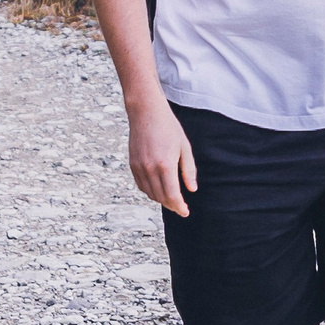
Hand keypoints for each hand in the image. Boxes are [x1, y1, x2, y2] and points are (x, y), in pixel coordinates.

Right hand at [126, 95, 197, 216]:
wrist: (146, 113)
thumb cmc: (168, 128)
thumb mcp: (184, 148)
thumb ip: (188, 170)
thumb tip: (191, 189)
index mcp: (165, 165)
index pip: (172, 195)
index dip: (179, 207)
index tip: (185, 212)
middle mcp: (150, 169)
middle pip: (161, 197)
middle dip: (172, 205)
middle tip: (181, 208)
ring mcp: (139, 167)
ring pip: (150, 193)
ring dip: (161, 200)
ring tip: (171, 199)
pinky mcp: (132, 165)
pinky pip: (141, 185)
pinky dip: (150, 191)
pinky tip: (158, 190)